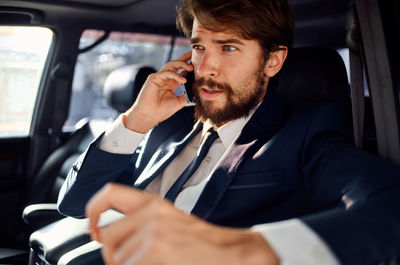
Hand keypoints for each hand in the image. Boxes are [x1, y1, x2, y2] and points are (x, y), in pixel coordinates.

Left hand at [86, 183, 279, 264]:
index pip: (111, 193)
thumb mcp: (169, 223)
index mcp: (155, 204)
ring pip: (118, 258)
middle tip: (126, 262)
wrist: (230, 254)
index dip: (93, 209)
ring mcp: (153, 232)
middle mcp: (151, 214)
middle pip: (108, 235)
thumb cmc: (203, 243)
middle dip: (112, 255)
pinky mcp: (155, 251)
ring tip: (155, 263)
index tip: (93, 227)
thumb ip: (141, 224)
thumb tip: (109, 236)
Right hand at [123, 51, 193, 132]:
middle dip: (185, 58)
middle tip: (194, 54)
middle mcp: (165, 78)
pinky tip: (183, 80)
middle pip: (176, 64)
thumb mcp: (179, 102)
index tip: (198, 61)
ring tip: (191, 67)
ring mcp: (159, 77)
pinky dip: (175, 75)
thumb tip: (197, 90)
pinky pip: (166, 73)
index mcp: (171, 83)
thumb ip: (187, 95)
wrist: (149, 116)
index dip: (188, 65)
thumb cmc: (161, 111)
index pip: (181, 71)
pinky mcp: (153, 78)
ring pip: (171, 65)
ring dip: (181, 64)